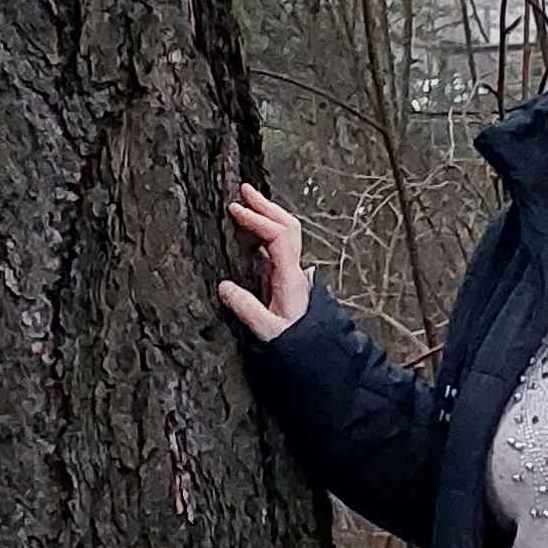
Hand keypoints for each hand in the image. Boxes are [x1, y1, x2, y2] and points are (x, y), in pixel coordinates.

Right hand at [220, 177, 312, 339]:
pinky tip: (253, 236)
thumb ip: (246, 308)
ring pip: (286, 234)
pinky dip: (266, 234)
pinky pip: (279, 249)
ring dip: (268, 216)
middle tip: (244, 190)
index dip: (257, 219)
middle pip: (286, 226)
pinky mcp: (290, 282)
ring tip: (247, 205)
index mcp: (291, 278)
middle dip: (265, 205)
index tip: (235, 209)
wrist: (323, 357)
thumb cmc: (300, 346)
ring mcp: (294, 275)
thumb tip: (224, 286)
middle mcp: (296, 271)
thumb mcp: (268, 332)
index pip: (278, 235)